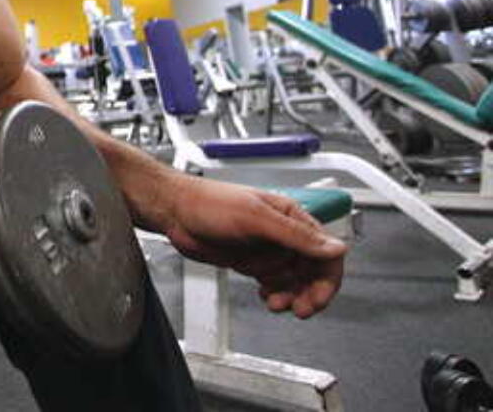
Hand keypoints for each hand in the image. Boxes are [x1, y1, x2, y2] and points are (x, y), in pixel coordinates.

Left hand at [161, 175, 346, 318]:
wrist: (176, 213)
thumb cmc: (209, 204)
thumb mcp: (256, 218)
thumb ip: (296, 235)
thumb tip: (335, 247)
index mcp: (291, 217)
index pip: (325, 251)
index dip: (327, 277)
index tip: (319, 297)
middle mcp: (282, 234)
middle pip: (311, 271)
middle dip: (308, 292)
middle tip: (300, 308)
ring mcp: (267, 249)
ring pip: (293, 281)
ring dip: (289, 295)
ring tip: (276, 303)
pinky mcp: (251, 261)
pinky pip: (273, 283)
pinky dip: (274, 293)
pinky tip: (267, 297)